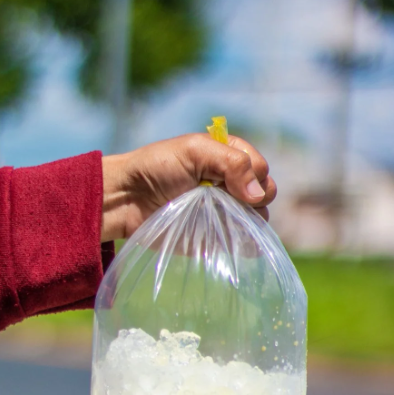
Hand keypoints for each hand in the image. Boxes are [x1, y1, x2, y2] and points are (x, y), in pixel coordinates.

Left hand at [101, 133, 275, 240]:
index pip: (261, 167)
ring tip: (221, 219)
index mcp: (230, 157)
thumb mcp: (194, 151)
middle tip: (225, 200)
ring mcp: (226, 212)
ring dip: (248, 221)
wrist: (128, 200)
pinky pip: (244, 242)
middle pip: (266, 193)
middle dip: (254, 198)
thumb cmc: (157, 168)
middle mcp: (232, 184)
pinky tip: (237, 241)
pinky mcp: (217, 236)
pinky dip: (247, 243)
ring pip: (258, 219)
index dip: (253, 175)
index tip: (226, 182)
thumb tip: (258, 195)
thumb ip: (231, 163)